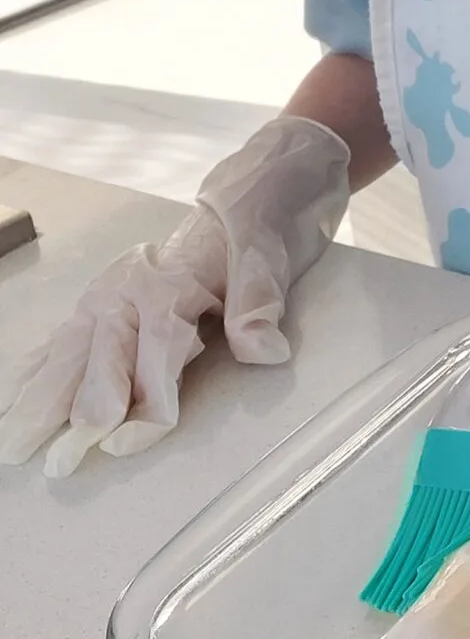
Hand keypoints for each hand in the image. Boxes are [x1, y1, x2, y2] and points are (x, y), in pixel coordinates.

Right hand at [0, 116, 349, 474]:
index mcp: (170, 282)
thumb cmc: (266, 215)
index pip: (155, 354)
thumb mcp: (274, 249)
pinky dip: (40, 367)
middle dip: (72, 411)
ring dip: (40, 398)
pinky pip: (67, 336)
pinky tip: (19, 394)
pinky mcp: (111, 295)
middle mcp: (132, 289)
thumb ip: (261, 299)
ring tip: (13, 444)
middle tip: (50, 461)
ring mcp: (115, 291)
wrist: (259, 177)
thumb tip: (263, 349)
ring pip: (70, 351)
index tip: (126, 442)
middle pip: (97, 358)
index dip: (144, 402)